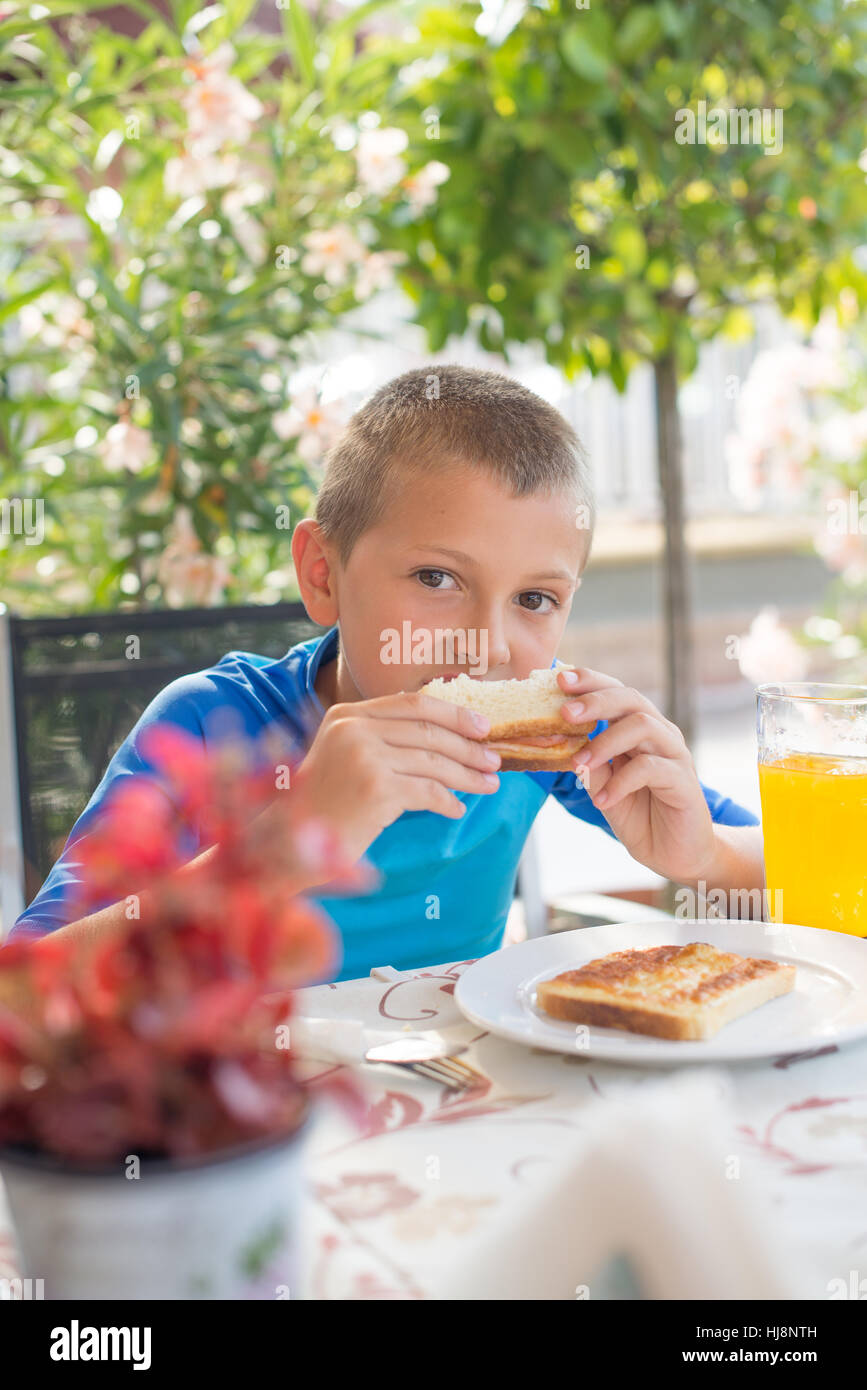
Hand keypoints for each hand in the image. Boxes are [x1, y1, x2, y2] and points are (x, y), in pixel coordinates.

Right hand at [282, 690, 500, 866]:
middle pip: (427, 732)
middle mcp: (353, 730)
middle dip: (468, 747)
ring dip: (467, 775)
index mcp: (346, 715)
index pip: (412, 703)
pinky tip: (456, 810)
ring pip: (433, 762)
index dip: (453, 713)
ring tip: (488, 785)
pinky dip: (446, 801)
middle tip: (494, 760)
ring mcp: (363, 758)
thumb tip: (446, 739)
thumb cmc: (322, 805)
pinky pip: (426, 791)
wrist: (288, 844)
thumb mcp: (346, 758)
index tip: (482, 727)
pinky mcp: (375, 789)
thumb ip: (382, 741)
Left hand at [558, 667, 715, 883]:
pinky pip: (650, 769)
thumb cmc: (639, 814)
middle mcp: (658, 734)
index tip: (559, 677)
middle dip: (596, 700)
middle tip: (565, 713)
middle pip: (631, 699)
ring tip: (579, 764)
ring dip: (605, 742)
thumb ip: (590, 762)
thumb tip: (561, 739)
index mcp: (637, 729)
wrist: (674, 853)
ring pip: (642, 726)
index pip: (615, 692)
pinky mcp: (683, 780)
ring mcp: (674, 754)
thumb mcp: (603, 787)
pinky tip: (601, 800)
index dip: (589, 681)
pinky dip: (620, 782)